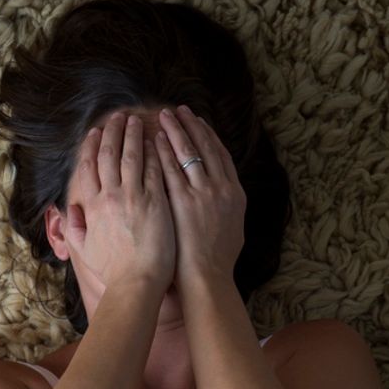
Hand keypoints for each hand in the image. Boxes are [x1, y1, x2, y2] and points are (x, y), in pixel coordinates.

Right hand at [65, 112, 176, 289]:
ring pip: (132, 156)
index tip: (95, 131)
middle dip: (113, 132)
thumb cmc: (112, 271)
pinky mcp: (156, 202)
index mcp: (92, 207)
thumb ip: (74, 228)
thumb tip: (68, 210)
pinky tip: (158, 139)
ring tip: (137, 120)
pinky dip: (155, 152)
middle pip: (110, 155)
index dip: (91, 146)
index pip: (89, 167)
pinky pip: (155, 169)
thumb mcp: (84, 250)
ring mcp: (134, 197)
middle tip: (118, 116)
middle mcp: (111, 197)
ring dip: (134, 135)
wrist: (136, 283)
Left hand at [156, 106, 246, 289]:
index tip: (199, 122)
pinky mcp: (181, 202)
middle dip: (191, 126)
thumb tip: (225, 197)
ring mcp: (201, 193)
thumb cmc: (217, 261)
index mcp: (235, 193)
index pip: (221, 155)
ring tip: (164, 116)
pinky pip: (169, 170)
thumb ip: (228, 208)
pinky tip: (153, 140)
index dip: (209, 136)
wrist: (207, 278)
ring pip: (187, 153)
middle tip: (179, 110)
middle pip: (205, 147)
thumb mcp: (234, 229)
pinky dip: (163, 152)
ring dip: (175, 132)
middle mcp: (221, 188)